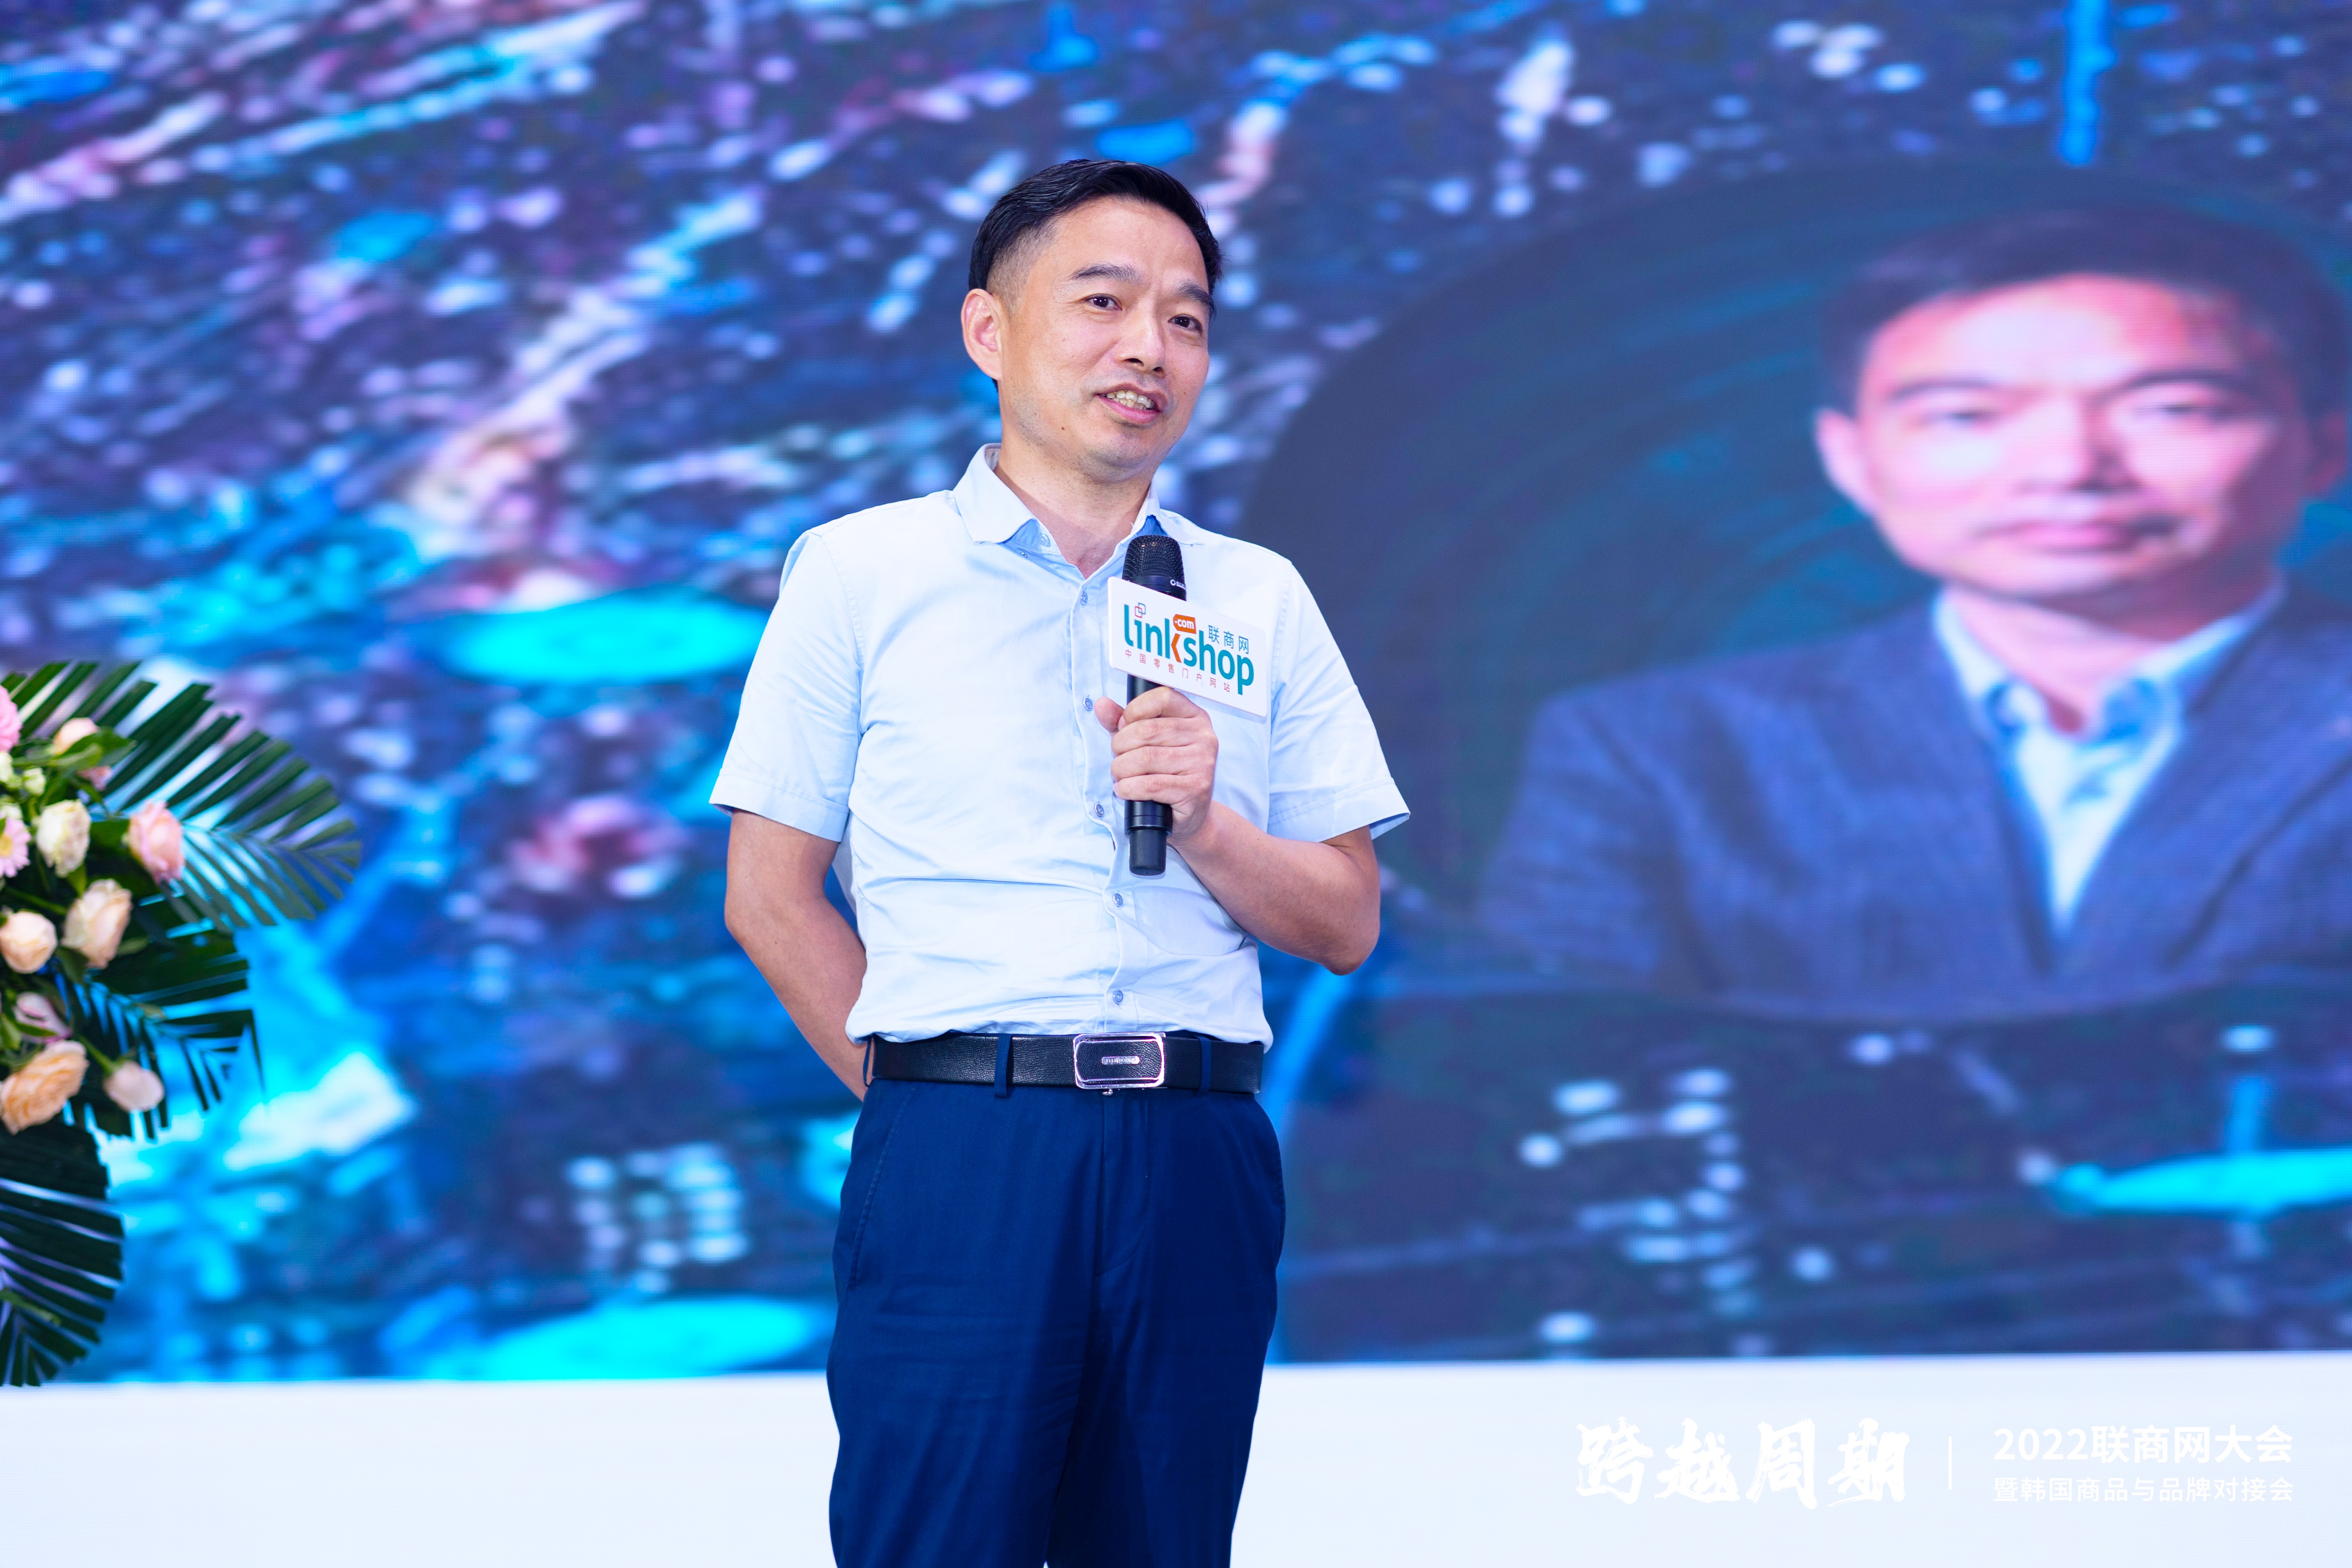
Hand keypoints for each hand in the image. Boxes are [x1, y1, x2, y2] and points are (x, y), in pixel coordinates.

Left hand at [1094, 686, 1218, 847]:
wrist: (1188, 816)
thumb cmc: (1165, 773)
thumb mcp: (1144, 742)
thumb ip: (1123, 722)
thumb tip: (1101, 705)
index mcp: (1195, 717)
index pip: (1162, 697)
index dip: (1134, 711)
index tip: (1123, 727)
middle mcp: (1204, 737)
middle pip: (1148, 730)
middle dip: (1120, 746)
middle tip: (1118, 759)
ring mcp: (1202, 763)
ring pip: (1145, 758)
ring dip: (1121, 770)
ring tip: (1119, 776)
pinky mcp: (1195, 789)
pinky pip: (1150, 785)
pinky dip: (1128, 788)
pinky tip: (1124, 790)